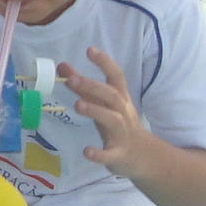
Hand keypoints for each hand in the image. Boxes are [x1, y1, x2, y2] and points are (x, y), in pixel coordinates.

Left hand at [60, 47, 160, 179]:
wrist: (142, 156)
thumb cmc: (119, 124)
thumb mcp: (103, 104)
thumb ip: (83, 86)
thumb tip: (62, 67)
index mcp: (120, 98)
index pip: (116, 76)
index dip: (104, 62)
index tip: (90, 49)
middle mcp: (123, 113)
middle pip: (112, 96)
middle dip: (93, 87)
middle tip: (72, 80)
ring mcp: (122, 134)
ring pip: (112, 120)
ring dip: (96, 111)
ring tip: (78, 105)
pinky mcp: (118, 154)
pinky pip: (110, 154)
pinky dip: (99, 153)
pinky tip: (86, 151)